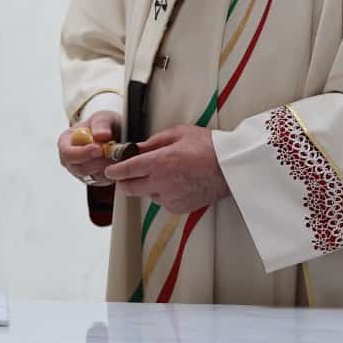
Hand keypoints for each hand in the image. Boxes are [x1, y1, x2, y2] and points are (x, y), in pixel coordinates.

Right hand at [57, 110, 123, 183]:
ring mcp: (81, 172)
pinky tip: (116, 161)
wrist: (115, 135)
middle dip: (98, 162)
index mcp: (65, 142)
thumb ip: (101, 124)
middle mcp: (70, 159)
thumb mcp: (104, 117)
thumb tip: (100, 135)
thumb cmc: (104, 125)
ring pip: (93, 176)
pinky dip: (112, 172)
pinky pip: (103, 181)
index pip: (67, 153)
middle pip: (79, 169)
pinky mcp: (93, 180)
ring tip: (117, 154)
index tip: (99, 149)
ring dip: (107, 166)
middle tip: (113, 153)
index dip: (82, 153)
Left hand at [104, 125, 229, 212]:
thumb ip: (152, 142)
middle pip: (129, 189)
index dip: (114, 171)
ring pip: (146, 195)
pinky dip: (164, 194)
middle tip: (130, 172)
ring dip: (147, 186)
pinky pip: (162, 201)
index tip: (110, 170)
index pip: (126, 170)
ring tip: (165, 173)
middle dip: (125, 181)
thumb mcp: (178, 133)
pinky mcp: (179, 208)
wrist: (231, 168)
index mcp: (158, 163)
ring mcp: (169, 198)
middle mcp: (161, 183)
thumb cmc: (208, 147)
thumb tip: (135, 147)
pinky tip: (177, 182)